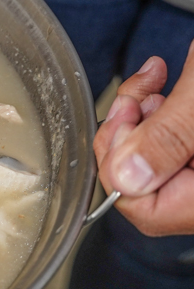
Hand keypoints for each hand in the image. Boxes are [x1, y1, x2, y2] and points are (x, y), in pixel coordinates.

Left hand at [94, 41, 193, 235]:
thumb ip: (169, 137)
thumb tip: (126, 177)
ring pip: (154, 155)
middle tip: (137, 95)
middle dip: (128, 131)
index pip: (144, 209)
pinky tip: (163, 80)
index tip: (125, 119)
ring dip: (142, 113)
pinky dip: (160, 110)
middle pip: (144, 182)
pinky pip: (169, 139)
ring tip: (156, 80)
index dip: (118, 164)